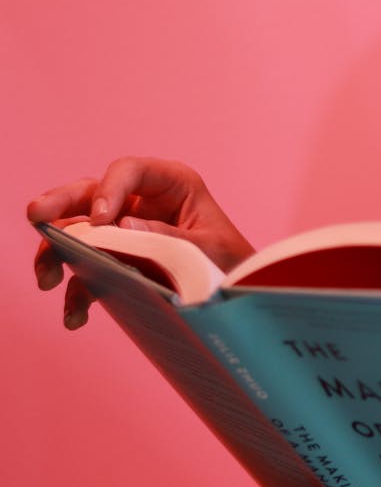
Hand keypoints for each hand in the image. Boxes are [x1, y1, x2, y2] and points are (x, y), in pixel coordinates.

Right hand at [27, 157, 254, 328]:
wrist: (239, 291)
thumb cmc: (233, 260)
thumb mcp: (210, 250)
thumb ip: (169, 238)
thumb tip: (123, 227)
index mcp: (172, 183)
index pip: (129, 170)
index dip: (109, 190)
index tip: (100, 220)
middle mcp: (142, 200)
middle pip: (91, 193)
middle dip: (60, 205)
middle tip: (35, 216)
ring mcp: (125, 228)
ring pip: (79, 229)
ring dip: (58, 253)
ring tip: (47, 279)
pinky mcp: (118, 258)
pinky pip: (89, 269)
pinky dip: (78, 292)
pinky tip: (75, 316)